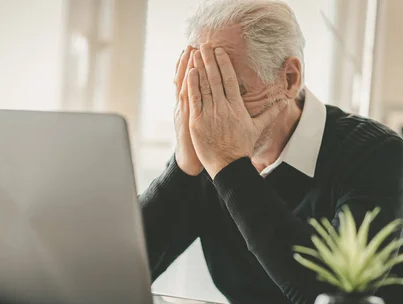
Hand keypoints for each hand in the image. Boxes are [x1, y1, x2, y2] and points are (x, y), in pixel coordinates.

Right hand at [173, 46, 202, 175]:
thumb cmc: (201, 142)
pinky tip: (189, 73)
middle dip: (190, 62)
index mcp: (191, 105)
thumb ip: (209, 109)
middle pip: (187, 80)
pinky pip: (187, 99)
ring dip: (187, 68)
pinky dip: (188, 86)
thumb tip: (218, 98)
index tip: (195, 50)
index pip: (191, 81)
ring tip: (190, 52)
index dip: (192, 66)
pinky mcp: (187, 119)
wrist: (190, 160)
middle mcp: (185, 105)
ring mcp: (185, 111)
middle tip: (192, 45)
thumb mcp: (202, 123)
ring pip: (185, 86)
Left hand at [187, 44, 281, 178]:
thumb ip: (270, 112)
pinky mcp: (197, 121)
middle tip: (205, 45)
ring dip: (199, 67)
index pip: (230, 79)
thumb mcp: (257, 128)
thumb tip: (284, 102)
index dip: (224, 63)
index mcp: (236, 107)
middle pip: (216, 78)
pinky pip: (194, 99)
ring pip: (203, 86)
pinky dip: (192, 85)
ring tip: (195, 53)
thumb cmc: (242, 147)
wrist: (229, 165)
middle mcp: (223, 107)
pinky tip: (190, 72)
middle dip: (210, 60)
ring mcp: (209, 114)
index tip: (220, 51)